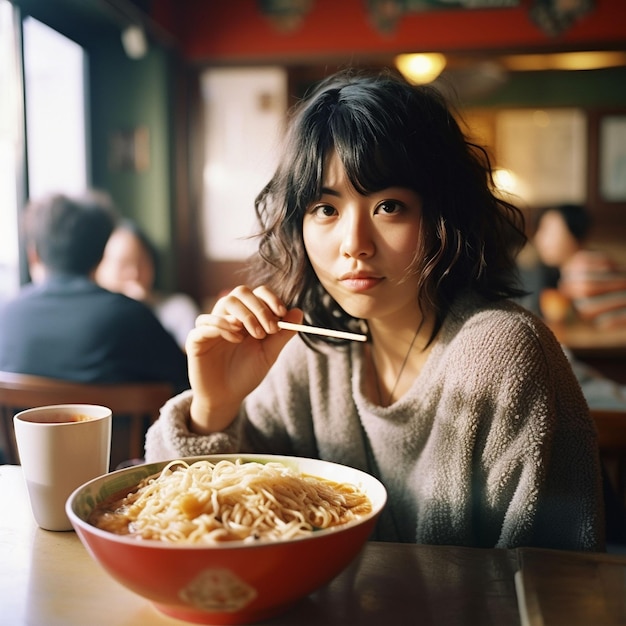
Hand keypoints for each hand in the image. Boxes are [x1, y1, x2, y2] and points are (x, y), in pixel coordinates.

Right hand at [185, 285, 302, 433]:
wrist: (227, 397)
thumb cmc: (247, 374)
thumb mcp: (269, 354)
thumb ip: (282, 334)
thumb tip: (298, 312)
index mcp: (247, 316)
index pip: (258, 293)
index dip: (270, 298)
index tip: (282, 313)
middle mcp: (229, 316)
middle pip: (241, 292)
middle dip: (259, 307)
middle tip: (270, 328)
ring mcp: (212, 325)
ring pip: (225, 301)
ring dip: (245, 315)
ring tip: (255, 334)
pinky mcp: (197, 338)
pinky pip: (205, 322)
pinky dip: (222, 326)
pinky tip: (236, 339)